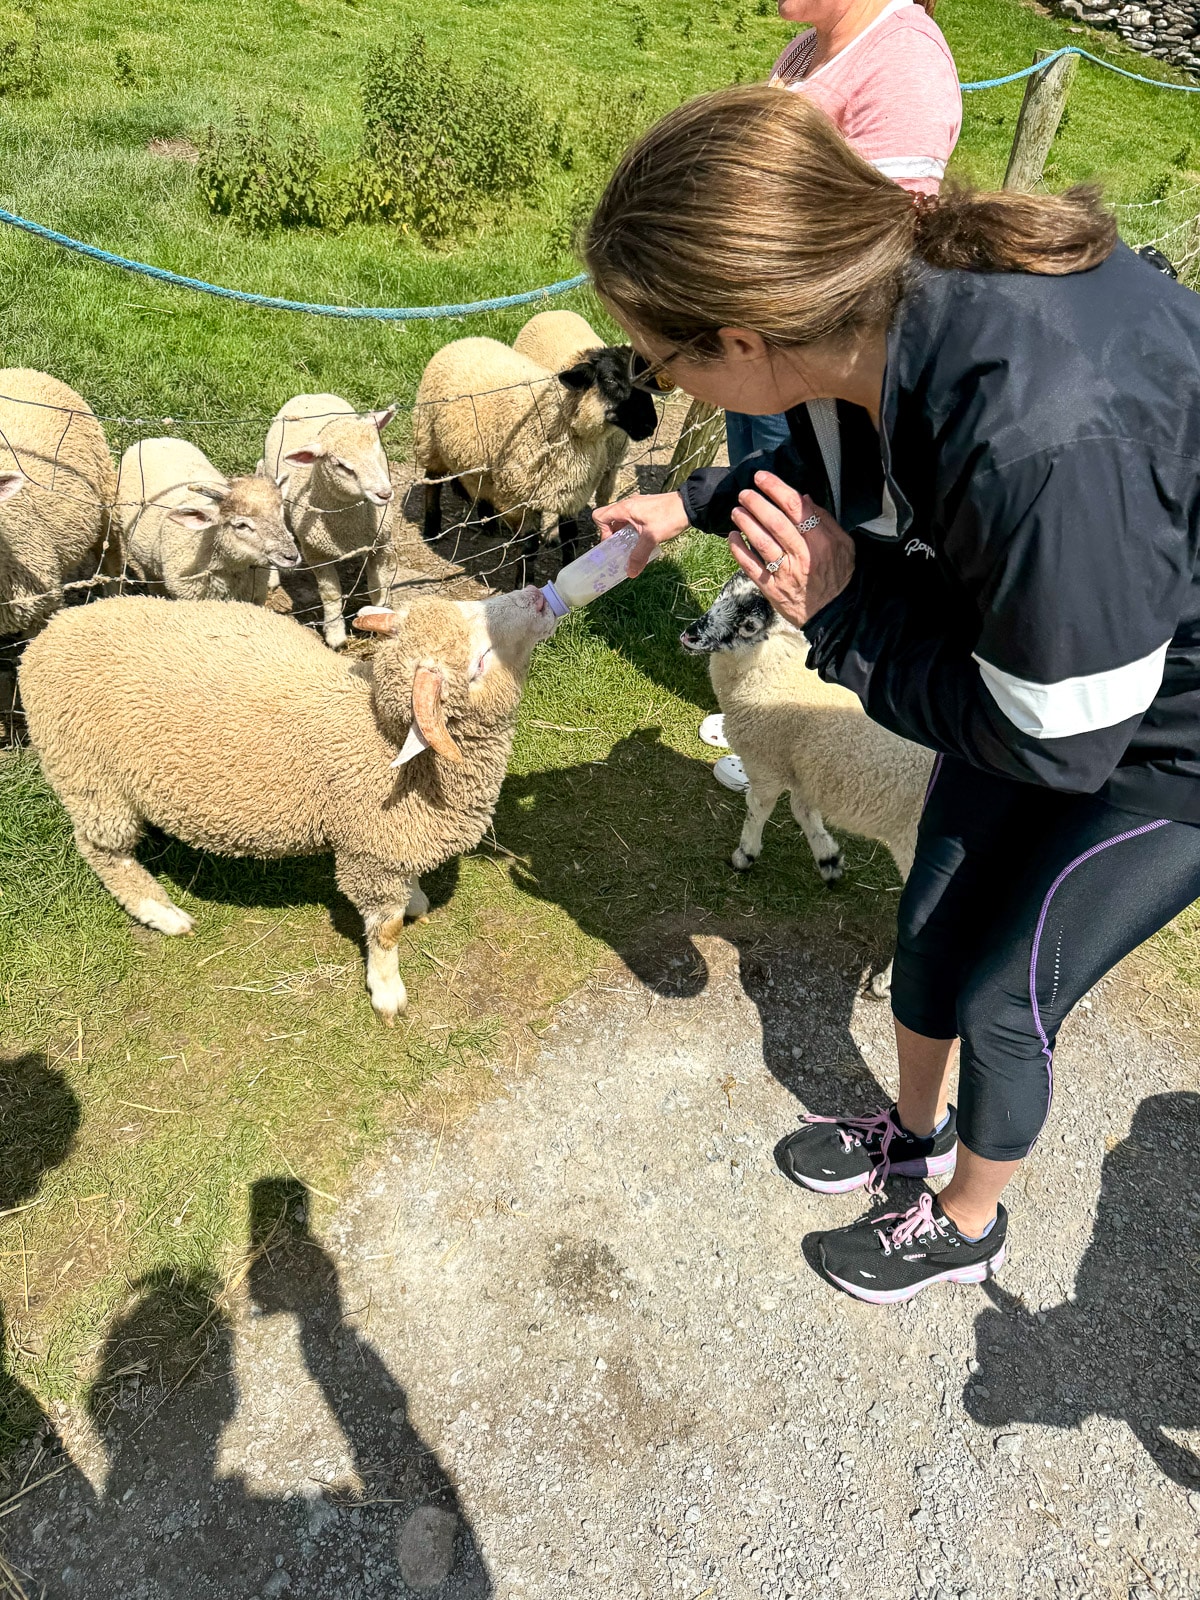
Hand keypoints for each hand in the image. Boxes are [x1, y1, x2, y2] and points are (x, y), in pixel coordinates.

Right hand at [592, 491, 689, 576]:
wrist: (690, 505)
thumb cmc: (669, 517)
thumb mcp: (651, 538)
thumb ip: (639, 556)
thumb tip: (630, 573)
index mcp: (625, 508)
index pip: (600, 516)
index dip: (603, 532)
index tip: (614, 543)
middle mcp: (628, 505)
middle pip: (609, 519)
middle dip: (612, 535)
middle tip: (621, 548)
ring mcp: (638, 506)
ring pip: (621, 521)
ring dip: (623, 534)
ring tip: (633, 547)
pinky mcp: (646, 509)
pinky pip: (632, 520)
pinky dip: (633, 531)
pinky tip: (644, 541)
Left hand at [730, 470, 855, 626]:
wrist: (833, 613)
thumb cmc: (839, 575)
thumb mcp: (843, 545)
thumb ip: (825, 520)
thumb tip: (804, 498)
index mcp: (821, 542)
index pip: (796, 508)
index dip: (776, 489)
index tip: (762, 478)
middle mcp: (802, 556)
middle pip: (775, 522)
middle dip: (757, 503)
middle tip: (745, 493)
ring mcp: (784, 572)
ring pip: (760, 542)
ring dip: (745, 523)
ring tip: (736, 511)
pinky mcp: (771, 587)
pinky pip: (750, 566)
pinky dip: (738, 550)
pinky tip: (732, 536)